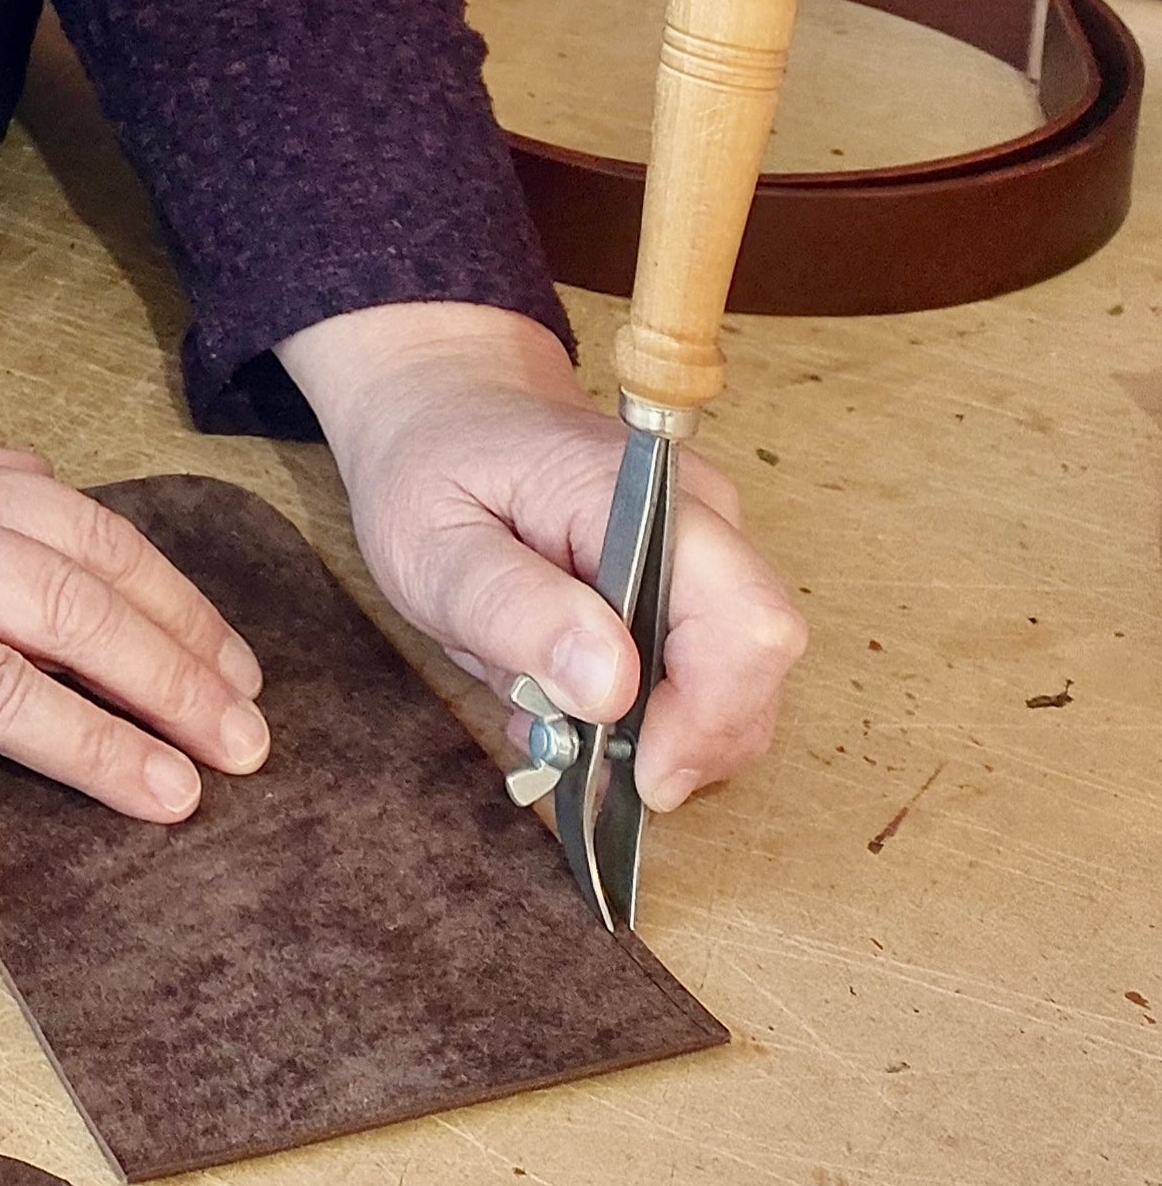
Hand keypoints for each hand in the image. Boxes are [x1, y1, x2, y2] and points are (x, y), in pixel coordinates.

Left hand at [280, 301, 807, 807]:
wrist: (442, 412)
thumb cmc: (430, 470)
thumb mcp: (433, 547)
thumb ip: (515, 609)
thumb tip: (610, 686)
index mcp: (639, 494)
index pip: (747, 623)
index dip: (708, 719)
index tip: (636, 773)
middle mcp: (700, 517)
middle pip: (755, 670)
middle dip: (677, 741)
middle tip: (571, 747)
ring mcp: (708, 551)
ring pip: (738, 689)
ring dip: (658, 735)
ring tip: (555, 714)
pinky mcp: (695, 586)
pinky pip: (706, 678)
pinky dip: (650, 717)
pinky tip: (573, 699)